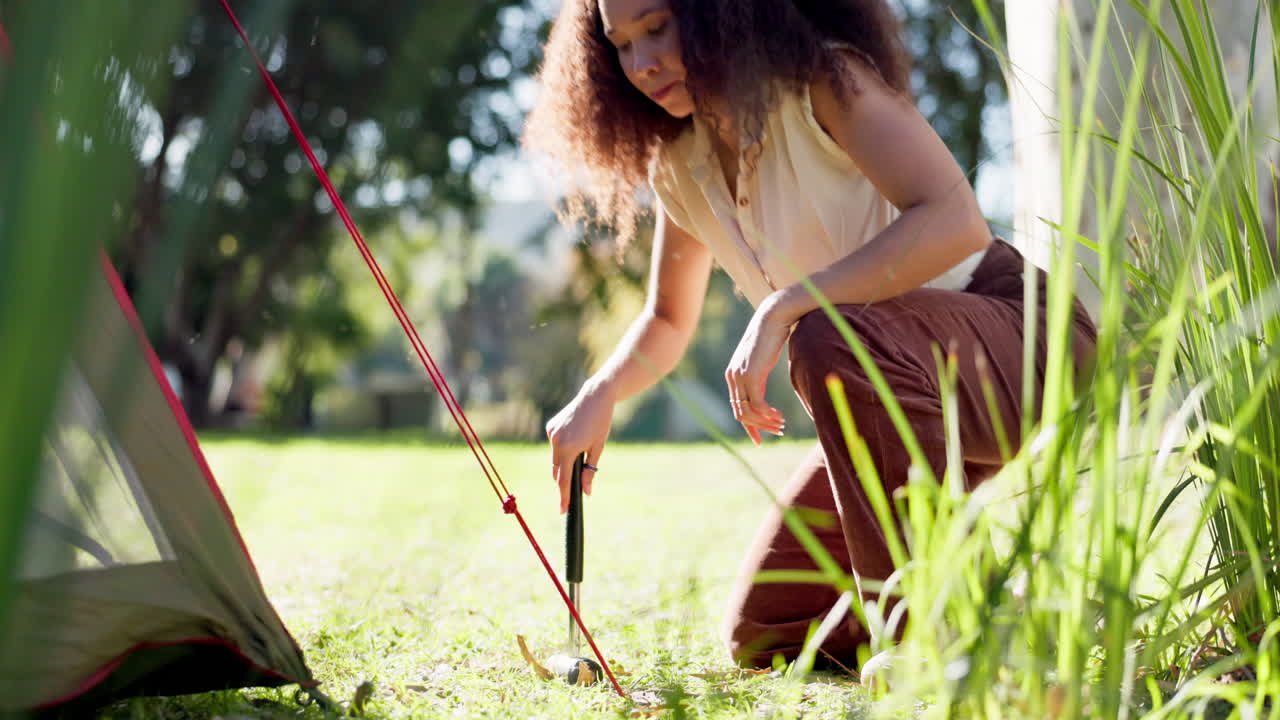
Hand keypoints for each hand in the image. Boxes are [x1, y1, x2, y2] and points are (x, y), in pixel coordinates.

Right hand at [545, 384, 613, 513]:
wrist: (595, 396)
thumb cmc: (601, 422)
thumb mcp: (598, 449)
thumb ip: (589, 472)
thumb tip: (586, 492)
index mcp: (568, 449)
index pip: (563, 480)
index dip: (563, 497)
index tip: (563, 510)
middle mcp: (556, 442)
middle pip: (556, 471)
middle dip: (564, 481)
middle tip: (572, 492)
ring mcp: (551, 434)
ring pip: (555, 458)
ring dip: (563, 463)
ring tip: (580, 453)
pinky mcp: (550, 427)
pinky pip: (555, 445)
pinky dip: (561, 449)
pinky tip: (574, 439)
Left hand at [724, 300, 789, 444]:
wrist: (774, 318)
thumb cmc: (771, 337)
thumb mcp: (762, 362)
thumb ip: (757, 379)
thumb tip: (762, 397)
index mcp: (733, 375)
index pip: (737, 407)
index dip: (749, 426)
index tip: (761, 439)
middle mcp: (732, 377)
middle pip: (740, 413)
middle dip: (759, 427)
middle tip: (779, 430)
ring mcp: (740, 376)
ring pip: (748, 412)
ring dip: (766, 422)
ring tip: (781, 424)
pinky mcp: (751, 375)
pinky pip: (757, 405)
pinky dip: (768, 415)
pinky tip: (779, 416)